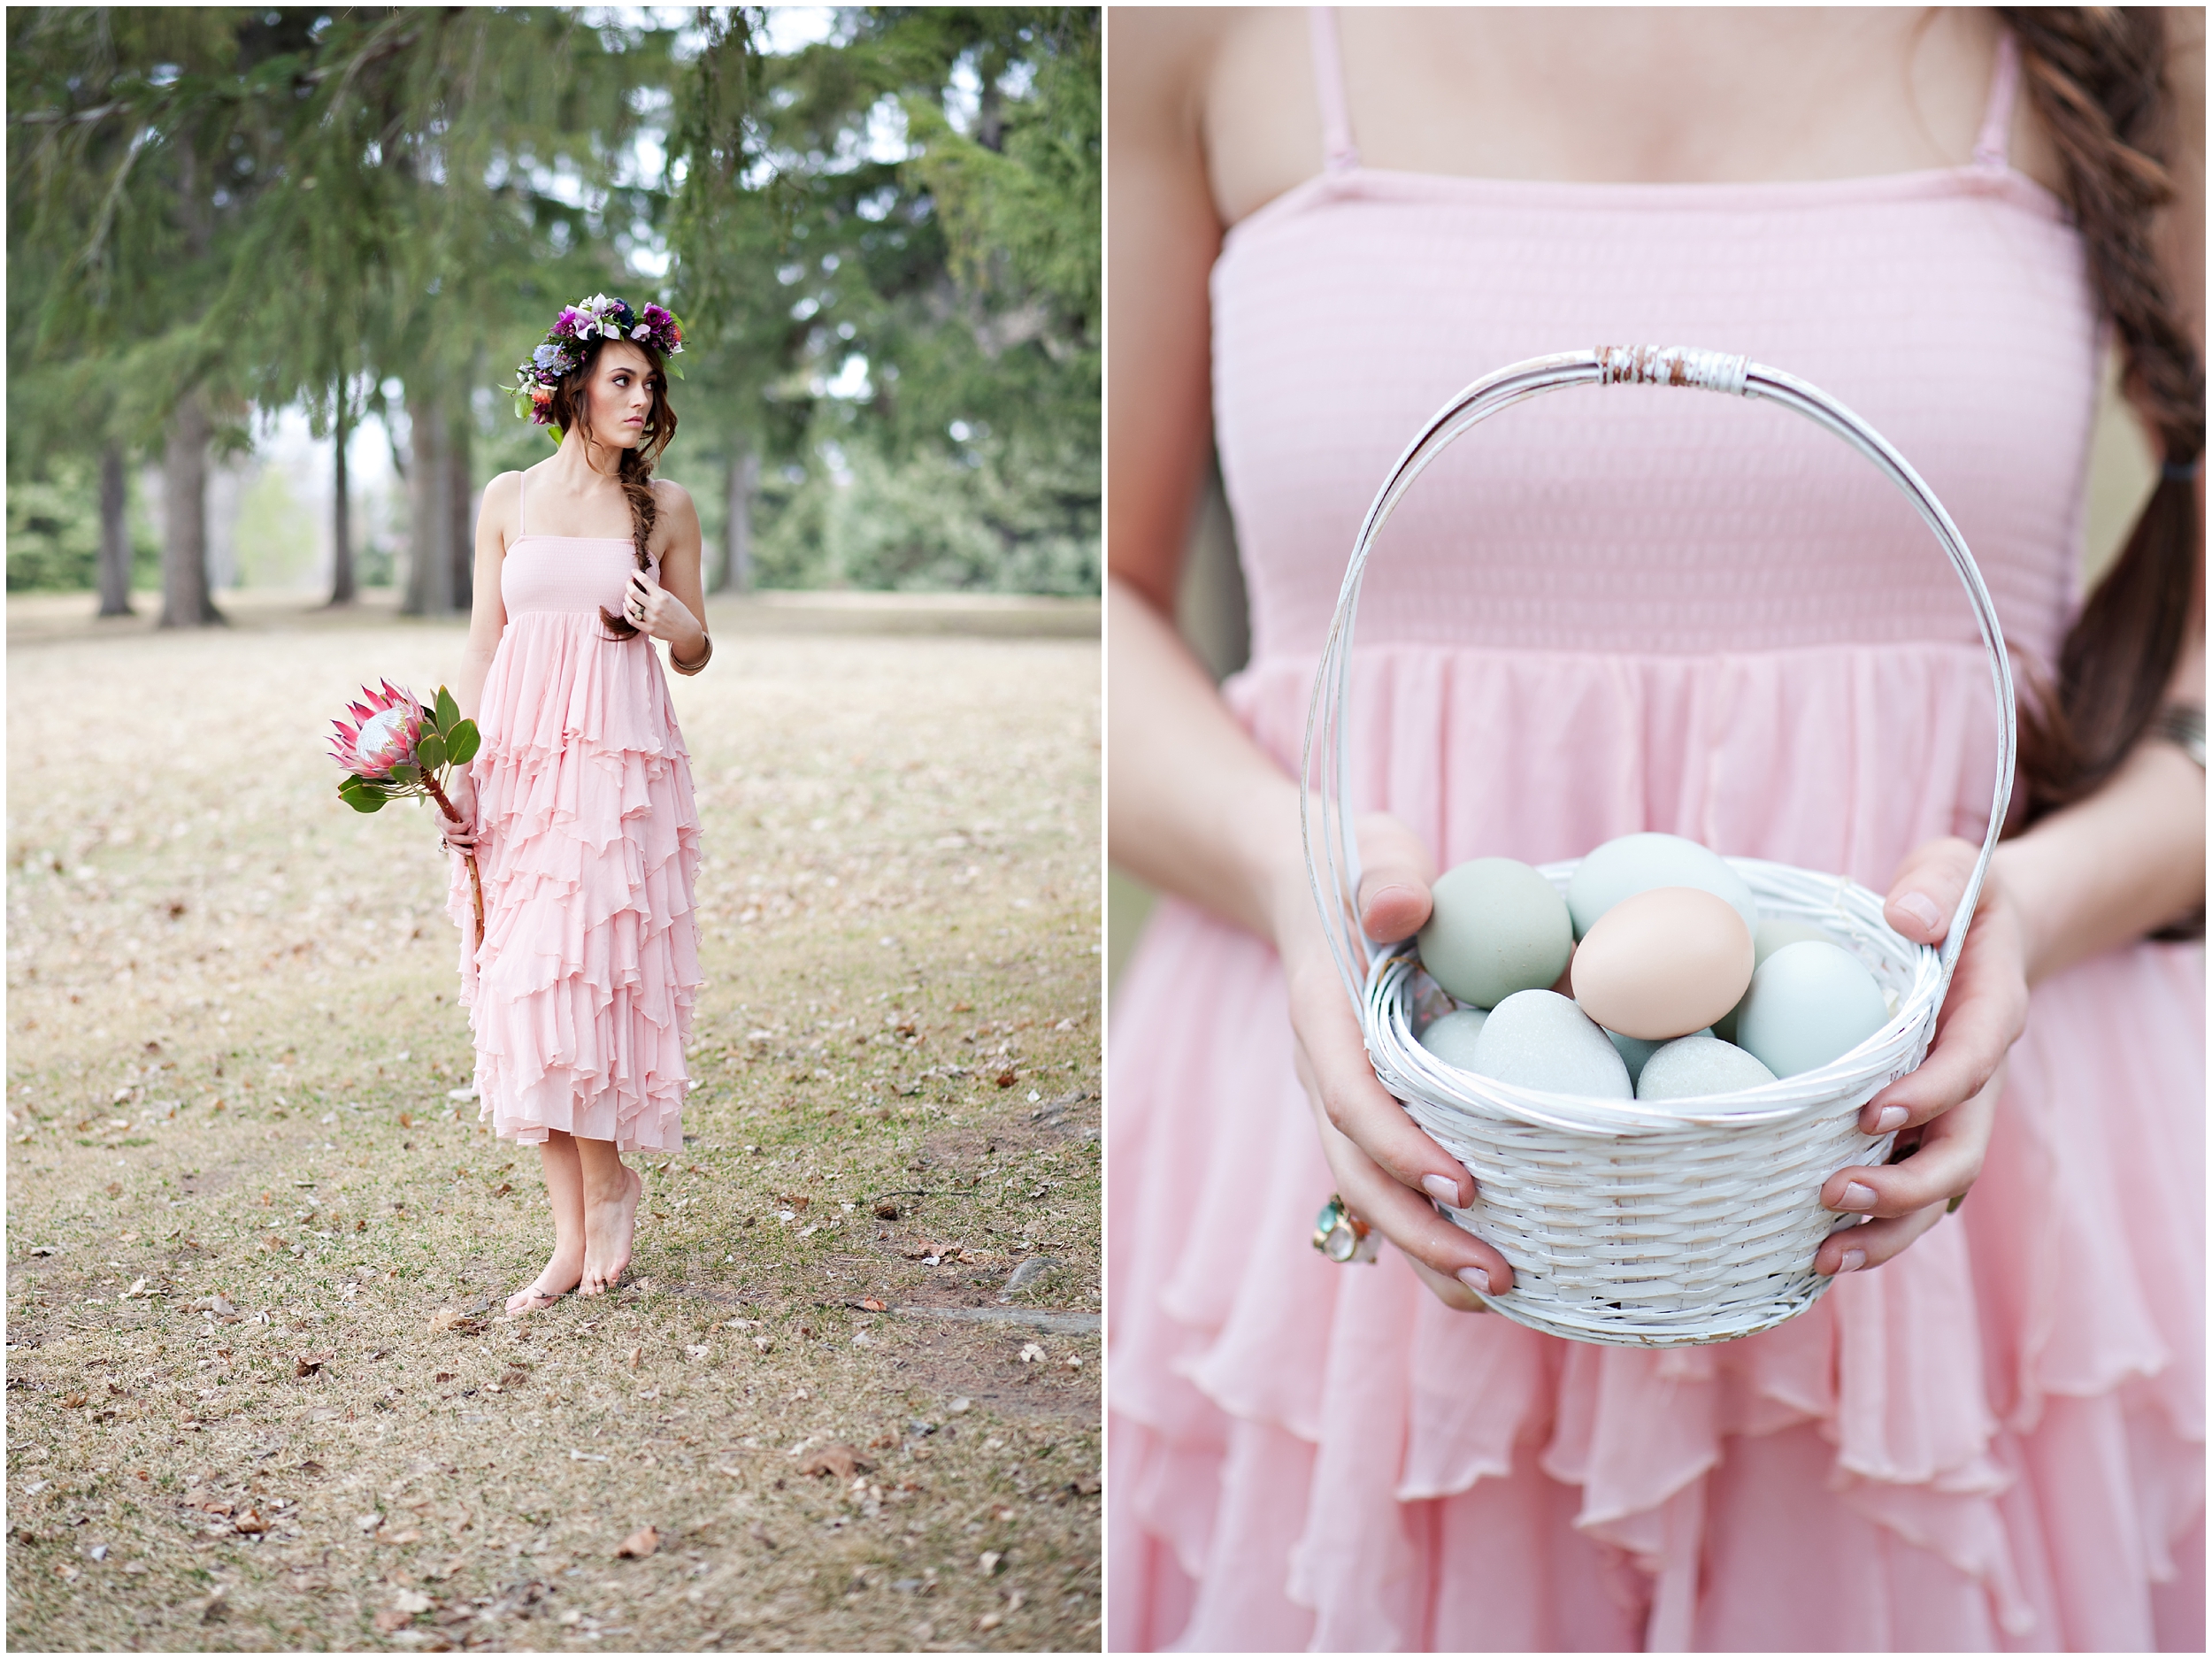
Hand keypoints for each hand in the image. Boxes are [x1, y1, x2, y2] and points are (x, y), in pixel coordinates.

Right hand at [438, 769, 478, 852]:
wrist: (464, 793)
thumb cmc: (465, 799)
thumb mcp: (469, 813)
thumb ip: (470, 827)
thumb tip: (474, 843)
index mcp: (439, 816)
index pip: (450, 829)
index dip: (461, 829)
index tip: (470, 823)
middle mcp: (439, 824)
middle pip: (450, 838)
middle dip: (464, 841)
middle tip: (476, 841)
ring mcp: (443, 829)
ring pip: (451, 843)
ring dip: (462, 848)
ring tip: (472, 852)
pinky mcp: (450, 832)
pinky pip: (455, 842)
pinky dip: (462, 847)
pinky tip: (470, 852)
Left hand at [623, 570, 701, 653]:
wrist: (686, 630)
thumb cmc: (679, 612)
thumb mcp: (671, 597)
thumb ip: (657, 591)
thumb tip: (642, 582)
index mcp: (662, 596)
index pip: (645, 580)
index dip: (636, 573)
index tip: (633, 571)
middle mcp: (656, 607)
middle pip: (633, 592)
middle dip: (628, 584)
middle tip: (629, 582)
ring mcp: (651, 619)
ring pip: (630, 606)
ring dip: (626, 598)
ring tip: (628, 595)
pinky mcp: (648, 629)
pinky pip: (631, 620)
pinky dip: (626, 612)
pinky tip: (626, 607)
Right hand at [1276, 812, 1515, 1310]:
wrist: (1321, 886)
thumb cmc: (1366, 869)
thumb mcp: (1377, 856)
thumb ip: (1388, 878)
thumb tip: (1402, 904)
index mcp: (1325, 1019)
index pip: (1353, 1098)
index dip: (1401, 1149)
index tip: (1464, 1186)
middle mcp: (1327, 1074)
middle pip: (1358, 1172)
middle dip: (1422, 1233)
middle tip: (1498, 1277)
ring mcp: (1346, 1102)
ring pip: (1372, 1195)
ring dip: (1429, 1251)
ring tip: (1502, 1294)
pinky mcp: (1375, 1114)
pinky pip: (1395, 1184)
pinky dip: (1435, 1229)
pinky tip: (1498, 1266)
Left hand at [1812, 836, 2027, 1274]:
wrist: (1980, 932)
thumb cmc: (1952, 898)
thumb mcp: (1954, 868)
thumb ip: (1937, 884)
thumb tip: (1909, 915)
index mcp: (1988, 1013)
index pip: (1970, 1063)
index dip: (1931, 1094)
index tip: (1873, 1111)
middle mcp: (1976, 1075)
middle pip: (1959, 1150)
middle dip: (1905, 1185)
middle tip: (1834, 1195)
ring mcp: (1951, 1109)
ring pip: (1936, 1187)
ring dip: (1887, 1227)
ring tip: (1825, 1256)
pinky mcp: (1920, 1126)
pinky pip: (1907, 1183)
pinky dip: (1872, 1221)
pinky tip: (1816, 1249)